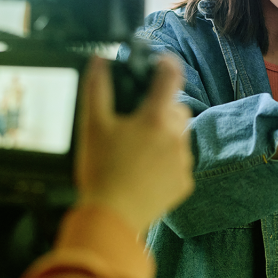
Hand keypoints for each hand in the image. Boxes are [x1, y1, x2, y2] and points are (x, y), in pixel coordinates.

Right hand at [75, 55, 194, 234]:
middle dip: (162, 108)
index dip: (167, 64)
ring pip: (180, 136)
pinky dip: (167, 162)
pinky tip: (145, 171)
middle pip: (178, 109)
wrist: (111, 218)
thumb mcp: (92, 125)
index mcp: (156, 118)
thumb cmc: (100, 171)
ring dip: (165, 136)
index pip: (171, 77)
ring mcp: (183, 161)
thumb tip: (99, 60)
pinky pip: (180, 163)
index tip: (160, 63)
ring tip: (138, 151)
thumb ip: (97, 87)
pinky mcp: (184, 183)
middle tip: (138, 121)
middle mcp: (176, 137)